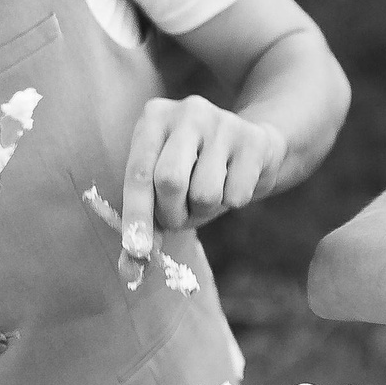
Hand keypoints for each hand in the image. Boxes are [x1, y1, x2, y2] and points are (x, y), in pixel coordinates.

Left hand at [120, 95, 287, 264]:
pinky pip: (237, 194)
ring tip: (208, 194)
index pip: (138, 172)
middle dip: (173, 213)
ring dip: (205, 210)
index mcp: (154, 118)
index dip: (136, 215)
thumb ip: (143, 228)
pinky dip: (233, 201)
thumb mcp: (163, 192)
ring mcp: (223, 122)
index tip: (137, 250)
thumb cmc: (195, 174)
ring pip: (206, 192)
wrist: (252, 149)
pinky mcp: (254, 139)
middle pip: (170, 181)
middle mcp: (187, 112)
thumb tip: (131, 272)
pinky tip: (235, 182)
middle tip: (179, 216)